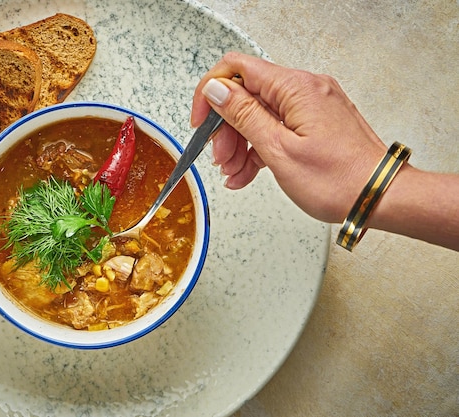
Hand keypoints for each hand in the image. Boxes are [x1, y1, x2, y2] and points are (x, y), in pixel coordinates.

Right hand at [191, 52, 388, 222]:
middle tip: (220, 158)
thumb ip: (243, 115)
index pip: (238, 69)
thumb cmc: (339, 180)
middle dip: (226, 128)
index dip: (211, 93)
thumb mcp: (279, 149)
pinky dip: (259, 148)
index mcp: (295, 88)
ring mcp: (311, 106)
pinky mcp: (315, 123)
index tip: (202, 121)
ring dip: (240, 143)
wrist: (380, 197)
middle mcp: (305, 89)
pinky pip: (277, 128)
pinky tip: (247, 172)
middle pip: (247, 95)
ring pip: (260, 115)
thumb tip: (217, 90)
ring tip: (233, 172)